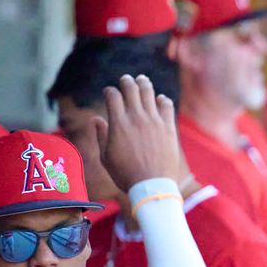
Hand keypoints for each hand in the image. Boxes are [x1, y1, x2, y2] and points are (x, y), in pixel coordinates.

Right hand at [92, 74, 181, 190]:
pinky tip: (159, 100)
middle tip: (126, 80)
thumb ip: (101, 135)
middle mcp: (136, 118)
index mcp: (118, 124)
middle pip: (131, 88)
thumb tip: (96, 119)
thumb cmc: (126, 174)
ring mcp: (155, 121)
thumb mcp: (106, 157)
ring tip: (142, 81)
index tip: (110, 94)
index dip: (110, 91)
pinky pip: (167, 105)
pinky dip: (162, 100)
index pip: (112, 95)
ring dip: (144, 84)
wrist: (153, 186)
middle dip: (126, 82)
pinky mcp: (169, 127)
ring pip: (149, 92)